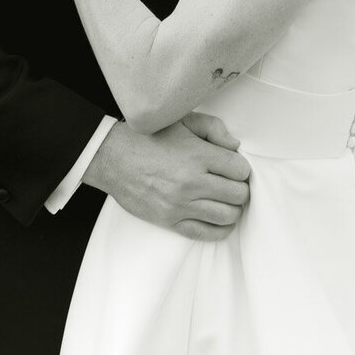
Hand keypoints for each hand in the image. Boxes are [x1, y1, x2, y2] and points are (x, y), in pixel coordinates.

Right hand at [84, 115, 251, 241]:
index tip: (234, 167)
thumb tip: (236, 147)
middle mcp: (192, 182)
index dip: (241, 168)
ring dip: (232, 209)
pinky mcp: (169, 221)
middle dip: (240, 189)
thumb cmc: (149, 137)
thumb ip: (214, 128)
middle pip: (238, 195)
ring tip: (226, 201)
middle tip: (232, 184)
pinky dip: (220, 230)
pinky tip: (220, 221)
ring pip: (226, 216)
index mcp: (198, 155)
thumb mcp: (183, 121)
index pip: (241, 170)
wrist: (113, 158)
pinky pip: (205, 233)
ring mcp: (180, 204)